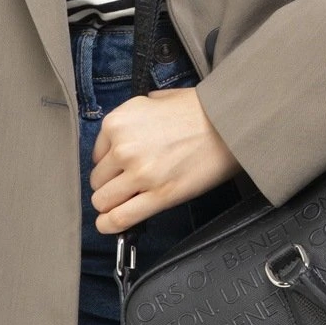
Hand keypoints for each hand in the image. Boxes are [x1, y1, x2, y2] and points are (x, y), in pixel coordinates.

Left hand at [90, 86, 240, 233]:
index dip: (108, 164)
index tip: (117, 170)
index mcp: (118, 122)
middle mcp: (123, 147)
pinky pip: (120, 218)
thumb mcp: (157, 99)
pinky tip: (108, 224)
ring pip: (103, 201)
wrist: (229, 124)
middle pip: (98, 180)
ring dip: (110, 205)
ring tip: (121, 204)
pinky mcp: (159, 195)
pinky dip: (110, 225)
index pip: (96, 155)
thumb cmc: (199, 110)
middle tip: (125, 185)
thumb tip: (128, 130)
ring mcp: (139, 174)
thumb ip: (135, 116)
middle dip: (110, 185)